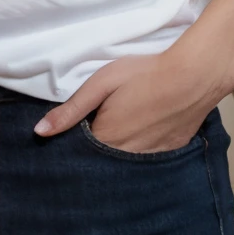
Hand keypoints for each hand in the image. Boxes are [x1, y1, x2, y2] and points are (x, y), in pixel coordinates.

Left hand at [33, 51, 220, 153]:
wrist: (194, 76)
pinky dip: (142, 148)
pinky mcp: (170, 151)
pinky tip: (144, 130)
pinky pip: (148, 157)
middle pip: (103, 158)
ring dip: (119, 150)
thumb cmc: (143, 74)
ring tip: (123, 125)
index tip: (74, 130)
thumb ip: (71, 110)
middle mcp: (127, 156)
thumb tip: (39, 132)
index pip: (81, 151)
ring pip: (126, 160)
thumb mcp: (101, 84)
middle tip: (101, 122)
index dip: (75, 140)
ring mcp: (152, 157)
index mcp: (106, 140)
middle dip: (96, 148)